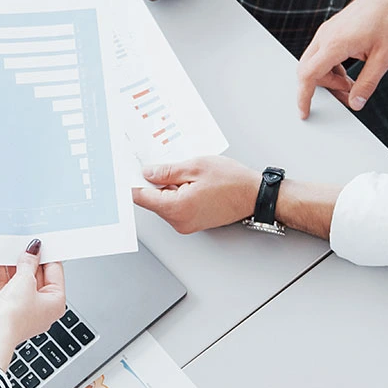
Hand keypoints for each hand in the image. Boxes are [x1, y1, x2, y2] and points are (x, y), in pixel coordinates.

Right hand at [0, 239, 67, 369]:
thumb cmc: (15, 317)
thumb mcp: (25, 281)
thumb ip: (29, 263)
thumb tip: (33, 251)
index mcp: (56, 303)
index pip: (55, 272)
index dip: (46, 256)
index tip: (39, 243)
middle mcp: (42, 307)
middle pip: (37, 276)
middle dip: (28, 261)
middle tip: (22, 246)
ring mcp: (24, 309)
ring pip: (21, 282)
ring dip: (14, 267)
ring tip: (9, 251)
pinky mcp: (8, 309)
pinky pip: (8, 288)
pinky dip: (4, 276)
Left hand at [131, 156, 259, 234]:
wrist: (255, 195)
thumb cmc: (232, 181)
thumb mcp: (195, 166)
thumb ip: (167, 171)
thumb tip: (148, 173)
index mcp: (177, 208)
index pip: (142, 197)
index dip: (135, 181)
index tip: (131, 169)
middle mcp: (179, 221)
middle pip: (152, 200)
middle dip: (155, 182)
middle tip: (164, 164)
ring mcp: (186, 224)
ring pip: (164, 203)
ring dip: (169, 187)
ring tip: (187, 173)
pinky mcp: (193, 222)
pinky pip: (176, 207)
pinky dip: (178, 193)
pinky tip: (191, 181)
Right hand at [294, 0, 387, 118]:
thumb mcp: (383, 58)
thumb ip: (367, 83)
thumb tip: (356, 103)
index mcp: (335, 44)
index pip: (308, 75)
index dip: (303, 97)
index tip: (304, 111)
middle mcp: (325, 36)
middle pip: (308, 70)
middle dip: (323, 87)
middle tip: (345, 95)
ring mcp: (326, 31)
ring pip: (314, 62)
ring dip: (329, 77)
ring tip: (351, 83)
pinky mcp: (331, 29)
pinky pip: (321, 53)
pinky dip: (331, 66)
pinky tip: (348, 70)